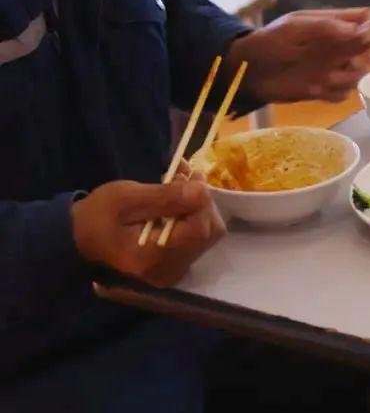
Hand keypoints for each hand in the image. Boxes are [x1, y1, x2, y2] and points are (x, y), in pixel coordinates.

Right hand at [72, 164, 225, 287]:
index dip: (202, 201)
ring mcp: (173, 271)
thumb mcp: (127, 198)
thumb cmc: (99, 215)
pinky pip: (197, 239)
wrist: (80, 238)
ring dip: (199, 207)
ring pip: (208, 235)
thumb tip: (201, 191)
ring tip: (180, 186)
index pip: (200, 229)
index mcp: (152, 258)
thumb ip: (165, 196)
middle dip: (202, 202)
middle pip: (209, 233)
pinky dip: (193, 216)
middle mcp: (169, 271)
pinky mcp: (176, 266)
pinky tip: (178, 201)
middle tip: (186, 177)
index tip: (191, 176)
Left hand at [227, 8, 369, 102]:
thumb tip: (357, 31)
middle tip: (363, 61)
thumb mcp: (293, 28)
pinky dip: (333, 92)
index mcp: (336, 23)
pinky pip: (344, 93)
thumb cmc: (268, 42)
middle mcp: (342, 45)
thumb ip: (325, 28)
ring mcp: (336, 67)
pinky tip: (314, 88)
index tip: (366, 36)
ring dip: (347, 76)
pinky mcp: (327, 88)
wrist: (247, 72)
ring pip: (361, 73)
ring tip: (322, 76)